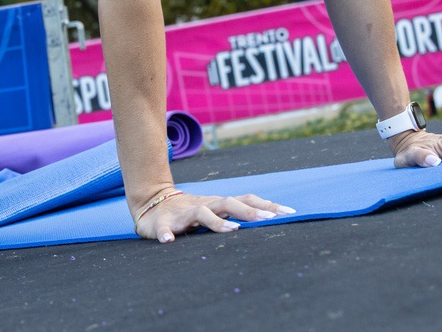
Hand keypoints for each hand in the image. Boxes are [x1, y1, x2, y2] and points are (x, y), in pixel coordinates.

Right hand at [133, 191, 295, 243]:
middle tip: (269, 219)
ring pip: (202, 214)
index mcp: (218, 204)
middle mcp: (205, 205)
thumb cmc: (188, 212)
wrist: (151, 205)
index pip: (247, 201)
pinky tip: (169, 241)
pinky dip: (167, 234)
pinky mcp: (164, 223)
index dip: (267, 205)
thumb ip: (235, 214)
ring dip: (217, 222)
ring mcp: (184, 214)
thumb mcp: (214, 212)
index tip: (290, 212)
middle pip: (229, 203)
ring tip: (233, 230)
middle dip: (250, 211)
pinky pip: (165, 228)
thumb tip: (268, 219)